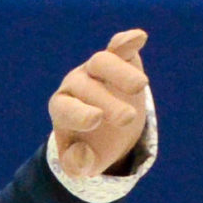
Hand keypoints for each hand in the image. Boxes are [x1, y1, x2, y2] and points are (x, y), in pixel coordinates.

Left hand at [48, 29, 150, 176]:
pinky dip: (127, 41)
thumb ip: (78, 165)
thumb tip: (82, 155)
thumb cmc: (92, 146)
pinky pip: (119, 47)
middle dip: (106, 101)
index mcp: (62, 109)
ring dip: (120, 72)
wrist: (108, 128)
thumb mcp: (83, 164)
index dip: (79, 113)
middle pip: (86, 85)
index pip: (64, 107)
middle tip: (126, 119)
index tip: (96, 120)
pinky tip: (139, 37)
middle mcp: (76, 85)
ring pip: (102, 61)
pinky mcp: (119, 59)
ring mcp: (96, 69)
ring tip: (140, 87)